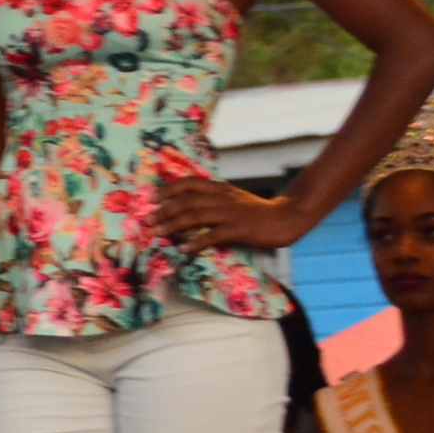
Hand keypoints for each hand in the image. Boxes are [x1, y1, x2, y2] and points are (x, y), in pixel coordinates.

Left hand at [152, 179, 311, 253]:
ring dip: (174, 225)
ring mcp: (231, 213)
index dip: (169, 189)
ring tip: (158, 233)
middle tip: (148, 221)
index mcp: (220, 188)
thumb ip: (214, 198)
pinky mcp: (239, 229)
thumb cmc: (257, 211)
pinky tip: (183, 249)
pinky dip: (196, 242)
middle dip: (165, 210)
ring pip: (196, 216)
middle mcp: (222, 198)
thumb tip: (189, 205)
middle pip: (188, 201)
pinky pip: (213, 236)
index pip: (189, 183)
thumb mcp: (233, 198)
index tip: (153, 198)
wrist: (285, 217)